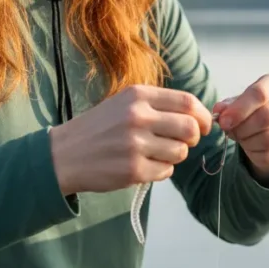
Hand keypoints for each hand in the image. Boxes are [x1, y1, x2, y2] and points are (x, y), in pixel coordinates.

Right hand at [49, 85, 212, 194]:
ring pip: (180, 152)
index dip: (203, 116)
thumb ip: (158, 105)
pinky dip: (160, 170)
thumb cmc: (98, 128)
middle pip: (190, 128)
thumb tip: (198, 116)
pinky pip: (166, 171)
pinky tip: (142, 165)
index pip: (187, 102)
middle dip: (193, 138)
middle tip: (183, 142)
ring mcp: (135, 144)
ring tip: (154, 153)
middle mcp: (137, 117)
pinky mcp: (133, 170)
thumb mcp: (124, 103)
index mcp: (137, 96)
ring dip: (174, 156)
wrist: (63, 155)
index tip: (204, 125)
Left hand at [213, 73, 268, 176]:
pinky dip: (256, 155)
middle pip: (266, 116)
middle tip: (230, 132)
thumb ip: (228, 106)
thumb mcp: (239, 104)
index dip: (239, 109)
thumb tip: (219, 111)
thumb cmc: (254, 111)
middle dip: (242, 128)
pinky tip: (253, 149)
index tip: (224, 121)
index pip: (260, 93)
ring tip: (242, 139)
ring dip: (248, 142)